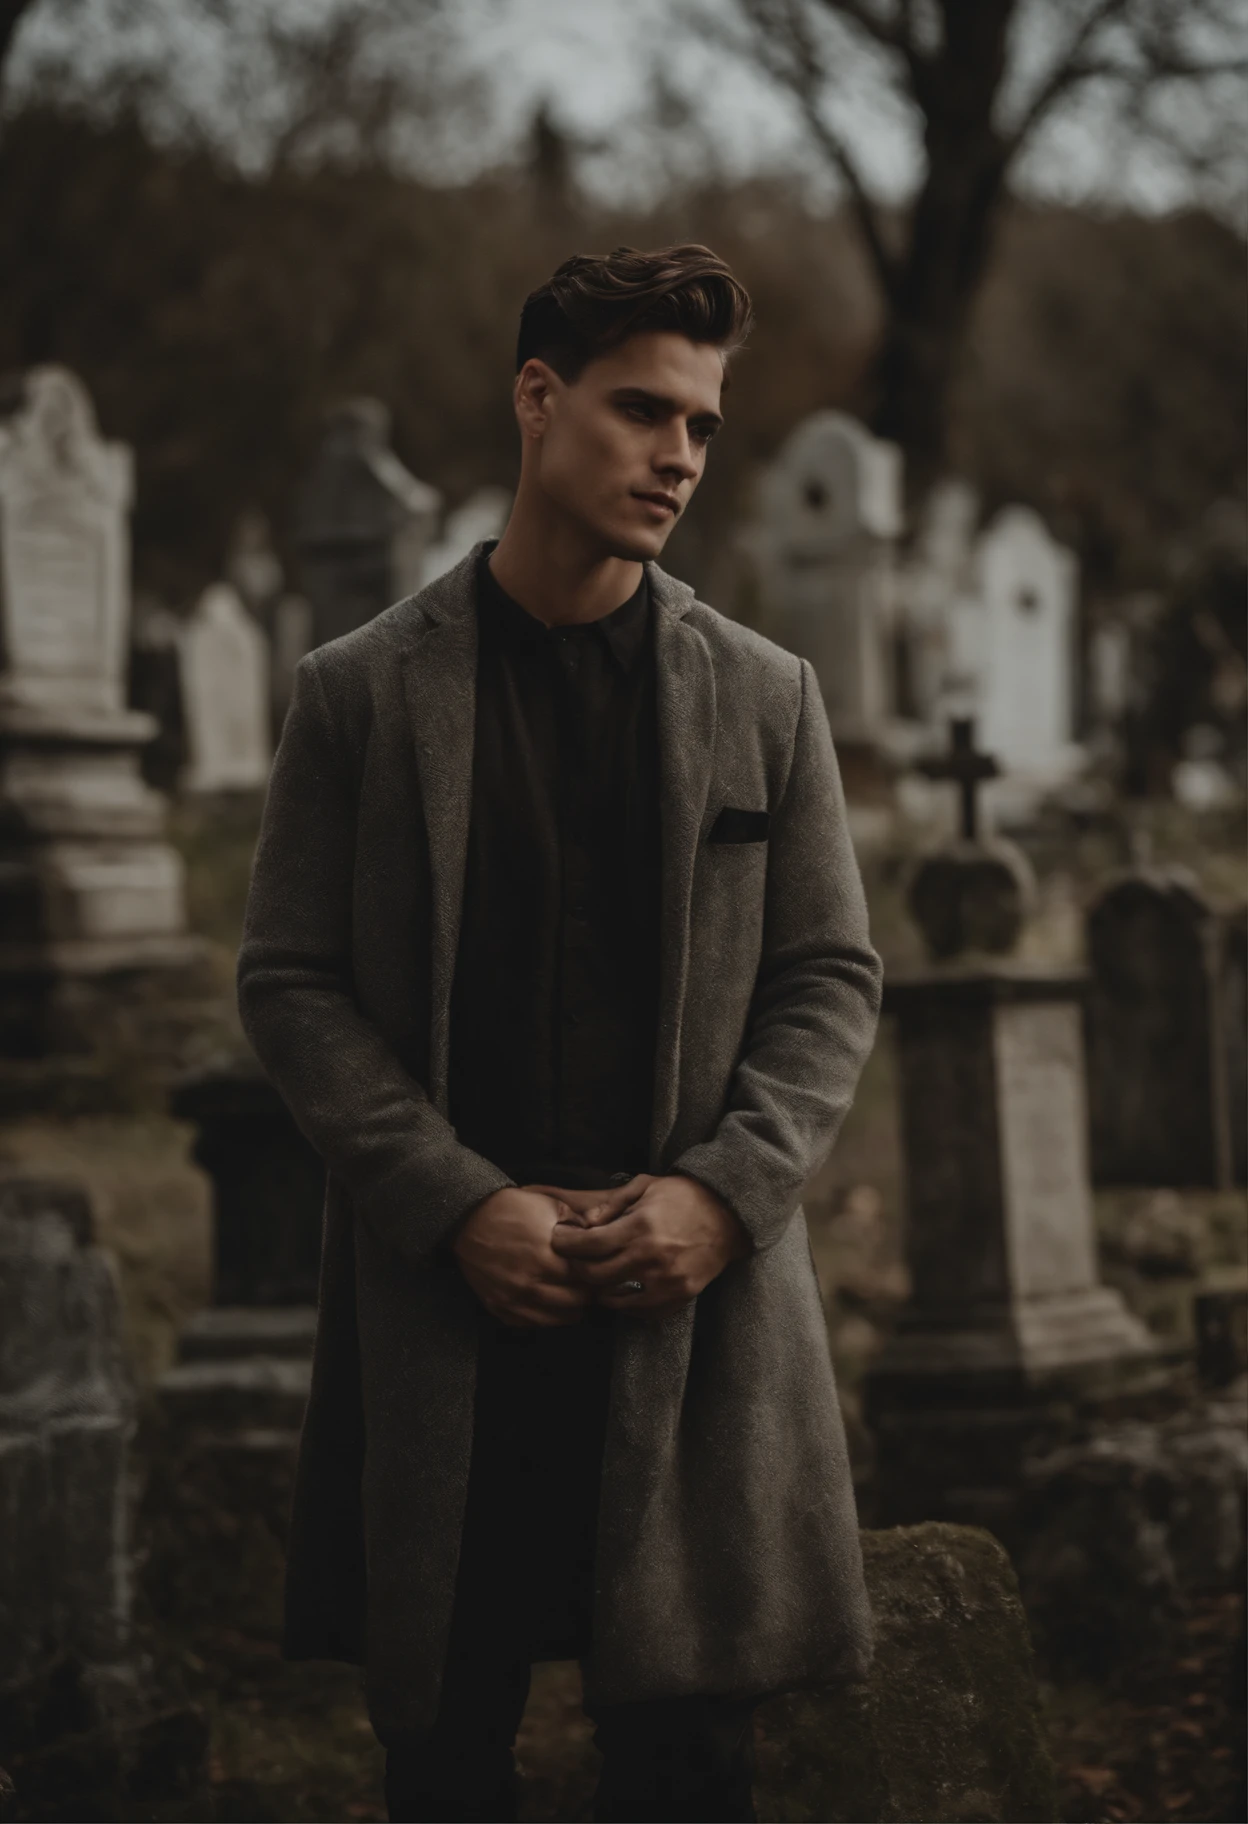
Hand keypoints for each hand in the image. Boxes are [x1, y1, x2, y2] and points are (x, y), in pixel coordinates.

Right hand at [452, 1187, 589, 1326]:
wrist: (468, 1219)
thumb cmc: (510, 1209)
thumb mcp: (549, 1205)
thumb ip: (577, 1222)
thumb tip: (598, 1235)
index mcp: (546, 1260)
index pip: (586, 1281)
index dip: (595, 1277)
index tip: (598, 1272)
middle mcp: (530, 1285)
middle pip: (574, 1304)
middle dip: (585, 1295)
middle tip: (587, 1286)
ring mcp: (512, 1300)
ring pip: (555, 1320)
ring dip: (567, 1310)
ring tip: (570, 1297)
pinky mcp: (498, 1307)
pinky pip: (529, 1324)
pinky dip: (542, 1317)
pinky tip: (547, 1303)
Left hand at [547, 1174, 750, 1316]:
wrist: (728, 1217)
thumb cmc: (684, 1197)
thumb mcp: (646, 1186)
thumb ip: (613, 1204)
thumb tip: (585, 1222)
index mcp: (641, 1227)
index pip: (590, 1245)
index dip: (567, 1244)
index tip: (559, 1241)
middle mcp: (651, 1257)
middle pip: (596, 1276)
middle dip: (578, 1268)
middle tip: (574, 1261)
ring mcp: (666, 1281)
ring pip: (615, 1299)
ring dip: (600, 1290)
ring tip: (598, 1277)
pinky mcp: (679, 1296)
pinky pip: (641, 1312)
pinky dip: (626, 1305)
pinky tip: (623, 1291)